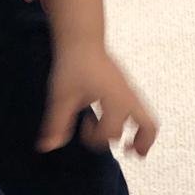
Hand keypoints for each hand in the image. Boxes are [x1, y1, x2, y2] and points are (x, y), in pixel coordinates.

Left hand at [37, 42, 156, 155]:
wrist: (82, 38)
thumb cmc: (72, 65)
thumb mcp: (62, 96)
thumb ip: (57, 124)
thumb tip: (46, 147)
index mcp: (115, 101)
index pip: (111, 133)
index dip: (96, 137)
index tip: (83, 127)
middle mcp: (128, 98)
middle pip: (148, 126)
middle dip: (143, 143)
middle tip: (135, 155)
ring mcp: (130, 92)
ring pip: (147, 118)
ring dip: (141, 134)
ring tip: (134, 149)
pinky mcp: (127, 88)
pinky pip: (138, 110)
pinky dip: (133, 122)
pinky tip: (115, 123)